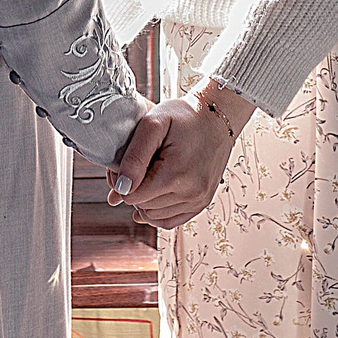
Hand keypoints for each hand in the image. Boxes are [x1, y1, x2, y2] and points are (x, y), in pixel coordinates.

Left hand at [110, 79, 255, 229]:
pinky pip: (171, 221)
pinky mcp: (202, 202)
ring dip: (145, 201)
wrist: (217, 116)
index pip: (133, 197)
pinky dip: (158, 212)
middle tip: (136, 166)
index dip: (122, 181)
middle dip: (133, 190)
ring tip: (148, 176)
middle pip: (143, 207)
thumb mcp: (153, 124)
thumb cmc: (185, 116)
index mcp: (176, 175)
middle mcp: (191, 193)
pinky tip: (154, 195)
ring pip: (155, 216)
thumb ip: (134, 157)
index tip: (125, 165)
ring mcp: (199, 200)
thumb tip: (121, 188)